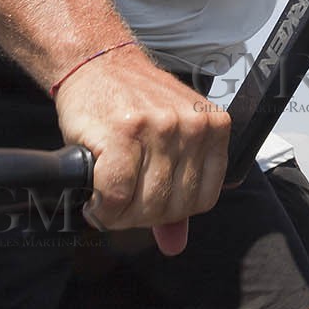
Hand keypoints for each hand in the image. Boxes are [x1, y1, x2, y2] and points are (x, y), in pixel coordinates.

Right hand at [53, 47, 229, 255]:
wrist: (98, 64)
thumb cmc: (133, 103)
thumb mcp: (169, 140)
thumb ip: (177, 192)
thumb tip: (175, 244)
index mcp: (214, 127)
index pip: (204, 200)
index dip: (172, 215)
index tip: (147, 209)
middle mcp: (193, 126)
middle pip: (173, 206)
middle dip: (141, 218)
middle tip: (120, 208)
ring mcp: (160, 127)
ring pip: (146, 204)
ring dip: (119, 216)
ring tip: (106, 201)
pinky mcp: (123, 132)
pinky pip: (116, 194)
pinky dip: (102, 207)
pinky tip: (94, 198)